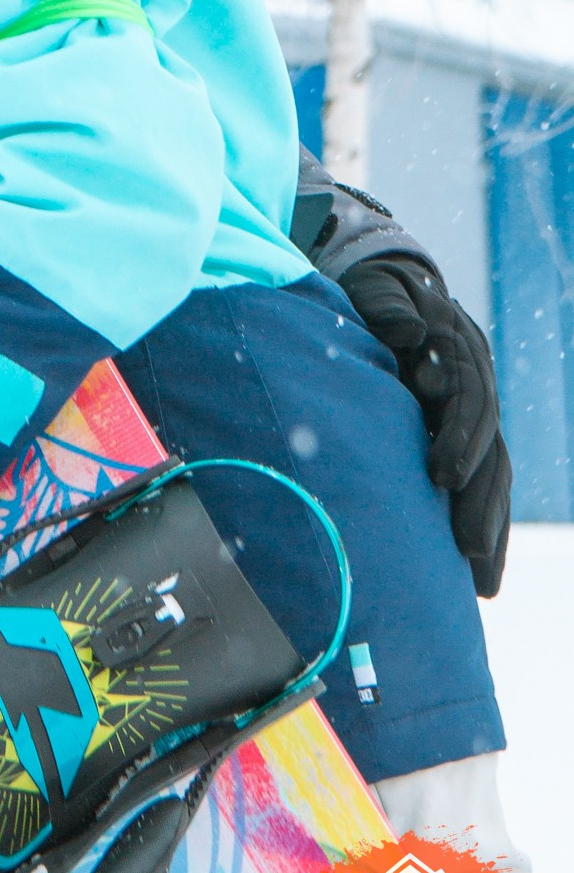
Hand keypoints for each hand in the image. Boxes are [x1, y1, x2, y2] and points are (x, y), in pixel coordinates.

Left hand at [337, 253, 511, 596]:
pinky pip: (483, 492)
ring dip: (489, 529)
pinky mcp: (464, 444)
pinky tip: (481, 579)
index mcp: (461, 356)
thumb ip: (390, 305)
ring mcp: (475, 420)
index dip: (461, 438)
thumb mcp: (380, 289)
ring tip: (482, 583)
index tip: (441, 475)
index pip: (472, 403)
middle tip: (468, 549)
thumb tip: (406, 329)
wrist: (392, 294)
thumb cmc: (379, 294)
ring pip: (493, 481)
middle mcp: (478, 393)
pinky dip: (486, 531)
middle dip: (481, 503)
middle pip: (491, 453)